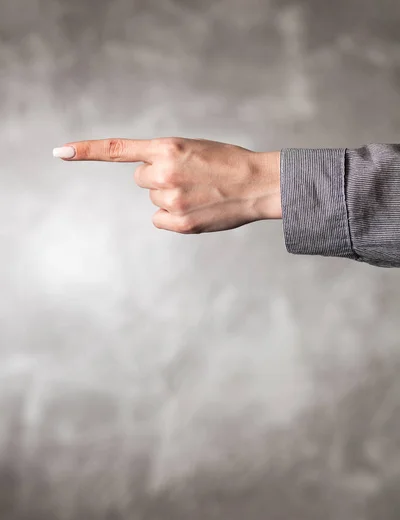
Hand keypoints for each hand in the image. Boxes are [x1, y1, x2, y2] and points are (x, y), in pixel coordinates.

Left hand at [53, 137, 281, 232]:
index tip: (60, 152)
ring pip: (153, 200)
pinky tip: (196, 210)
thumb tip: (146, 180)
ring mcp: (172, 200)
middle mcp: (164, 172)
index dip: (86, 150)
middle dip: (158, 179)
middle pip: (140, 179)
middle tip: (188, 178)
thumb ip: (165, 157)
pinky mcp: (180, 223)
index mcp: (168, 147)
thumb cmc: (229, 163)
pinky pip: (160, 220)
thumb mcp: (194, 147)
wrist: (259, 184)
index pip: (117, 149)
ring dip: (170, 197)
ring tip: (199, 193)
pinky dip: (173, 218)